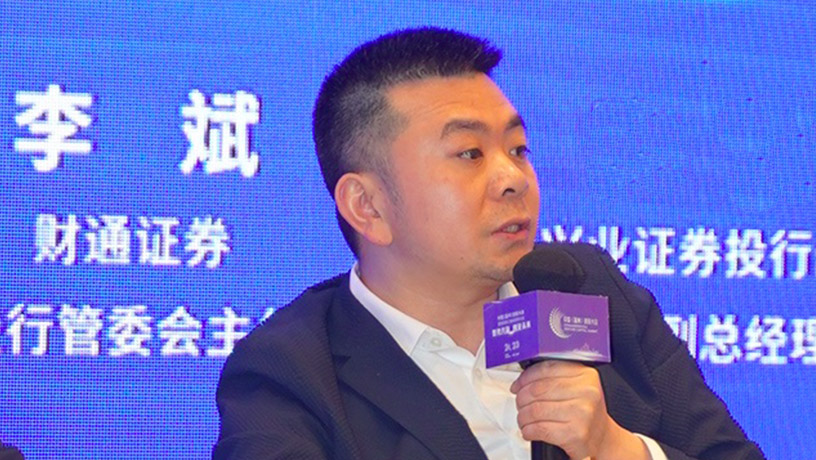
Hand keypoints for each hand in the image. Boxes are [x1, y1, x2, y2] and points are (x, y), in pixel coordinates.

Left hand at [510, 361, 649, 459]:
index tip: (518, 386)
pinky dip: (528, 431)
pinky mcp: (575, 434)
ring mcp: (582, 413)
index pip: (546, 368)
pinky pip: (540, 429)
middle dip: (521, 399)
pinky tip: (530, 431)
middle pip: (538, 389)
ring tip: (524, 419)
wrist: (603, 440)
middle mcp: (586, 392)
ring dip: (523, 417)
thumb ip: (554, 378)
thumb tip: (523, 379)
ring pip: (536, 410)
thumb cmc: (585, 414)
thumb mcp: (577, 388)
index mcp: (586, 375)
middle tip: (520, 405)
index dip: (525, 377)